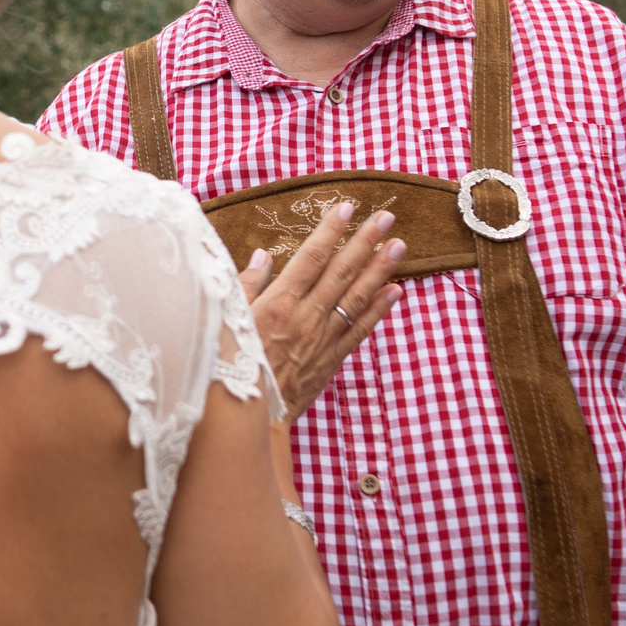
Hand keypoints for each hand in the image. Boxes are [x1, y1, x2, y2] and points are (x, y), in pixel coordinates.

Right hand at [246, 201, 406, 417]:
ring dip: (380, 269)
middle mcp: (306, 317)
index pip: (310, 258)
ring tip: (399, 245)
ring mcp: (323, 339)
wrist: (247, 417)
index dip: (330, 231)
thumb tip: (264, 256)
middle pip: (341, 272)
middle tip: (386, 217)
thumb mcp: (227, 319)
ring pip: (357, 297)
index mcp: (278, 302)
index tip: (346, 207)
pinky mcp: (331, 360)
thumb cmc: (230, 365)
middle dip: (365, 241)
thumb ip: (247, 285)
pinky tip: (395, 291)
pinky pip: (360, 330)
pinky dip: (379, 310)